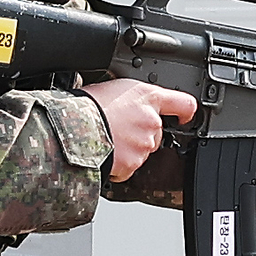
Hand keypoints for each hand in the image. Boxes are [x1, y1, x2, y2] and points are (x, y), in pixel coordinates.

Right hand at [83, 78, 200, 181]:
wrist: (71, 128)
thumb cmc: (85, 106)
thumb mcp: (112, 88)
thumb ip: (131, 98)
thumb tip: (130, 105)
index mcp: (147, 97)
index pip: (183, 104)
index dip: (185, 112)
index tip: (183, 117)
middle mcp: (151, 120)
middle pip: (155, 132)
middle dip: (140, 133)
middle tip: (116, 129)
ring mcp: (144, 144)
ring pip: (142, 150)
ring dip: (128, 149)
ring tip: (106, 139)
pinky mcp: (133, 163)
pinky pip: (128, 167)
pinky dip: (118, 164)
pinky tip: (103, 152)